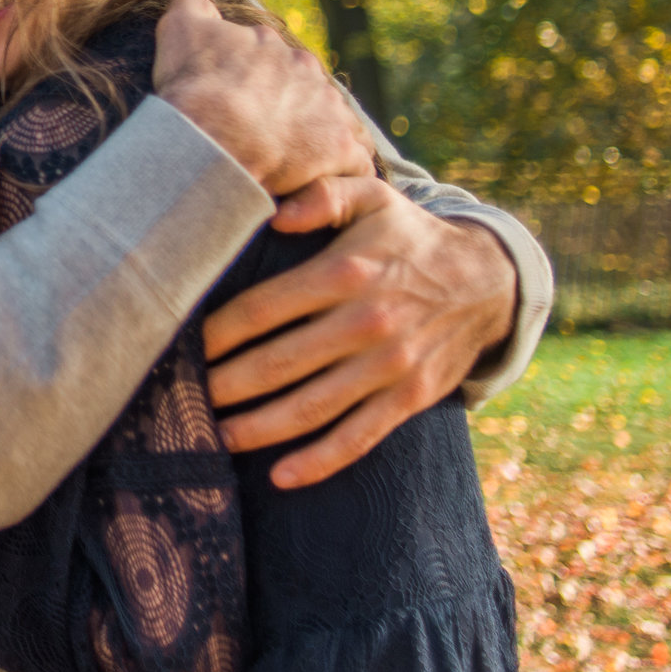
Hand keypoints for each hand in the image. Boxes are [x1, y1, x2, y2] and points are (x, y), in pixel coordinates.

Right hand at [153, 0, 370, 195]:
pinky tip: (320, 185)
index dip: (256, 85)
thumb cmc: (195, 86)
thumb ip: (191, 7)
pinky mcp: (342, 150)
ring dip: (317, 140)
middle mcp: (308, 71)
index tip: (240, 107)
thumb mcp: (179, 30)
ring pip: (333, 123)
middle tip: (262, 139)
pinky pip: (355, 164)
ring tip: (292, 166)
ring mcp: (330, 110)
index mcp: (273, 46)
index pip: (273, 61)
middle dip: (288, 111)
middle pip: (304, 91)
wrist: (213, 136)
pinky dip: (341, 173)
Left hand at [201, 176, 519, 487]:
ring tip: (216, 437)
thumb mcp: (371, 196)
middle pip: (277, 364)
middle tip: (184, 399)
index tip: (181, 346)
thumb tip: (274, 212)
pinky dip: (319, 462)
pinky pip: (359, 437)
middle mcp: (365, 323)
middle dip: (224, 386)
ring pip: (311, 408)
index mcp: (344, 273)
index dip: (216, 333)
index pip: (261, 310)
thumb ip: (321, 195)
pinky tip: (280, 476)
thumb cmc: (408, 236)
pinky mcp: (410, 398)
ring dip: (258, 429)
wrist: (489, 281)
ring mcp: (389, 366)